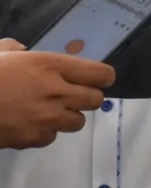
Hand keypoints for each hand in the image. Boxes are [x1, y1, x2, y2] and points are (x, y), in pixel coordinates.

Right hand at [0, 39, 114, 148]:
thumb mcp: (1, 52)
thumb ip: (17, 49)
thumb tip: (22, 50)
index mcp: (52, 65)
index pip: (101, 74)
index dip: (103, 77)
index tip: (98, 78)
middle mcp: (56, 91)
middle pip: (96, 100)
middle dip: (87, 98)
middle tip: (74, 96)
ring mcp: (47, 117)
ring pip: (77, 122)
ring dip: (67, 117)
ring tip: (49, 111)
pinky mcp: (33, 138)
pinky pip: (51, 137)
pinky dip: (44, 132)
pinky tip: (29, 124)